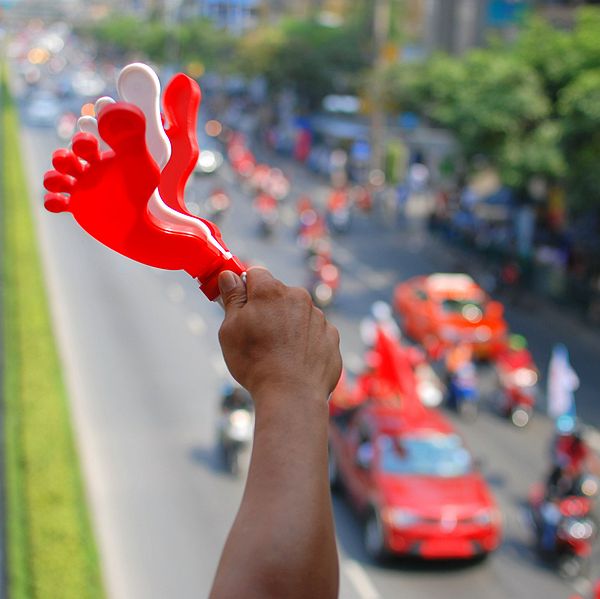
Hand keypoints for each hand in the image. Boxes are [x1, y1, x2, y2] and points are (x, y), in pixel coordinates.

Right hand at [218, 268, 341, 402]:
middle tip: (256, 335)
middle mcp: (299, 297)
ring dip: (288, 325)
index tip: (241, 305)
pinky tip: (295, 361)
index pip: (256, 274)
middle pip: (279, 294)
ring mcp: (318, 317)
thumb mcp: (230, 329)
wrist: (292, 395)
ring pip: (298, 313)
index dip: (246, 288)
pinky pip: (315, 332)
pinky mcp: (332, 337)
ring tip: (277, 354)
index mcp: (271, 291)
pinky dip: (306, 342)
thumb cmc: (255, 362)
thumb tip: (229, 275)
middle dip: (268, 308)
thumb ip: (232, 298)